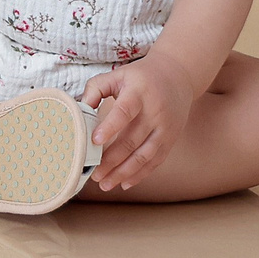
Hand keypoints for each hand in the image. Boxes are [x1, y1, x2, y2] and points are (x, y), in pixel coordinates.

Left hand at [80, 54, 198, 191]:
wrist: (178, 75)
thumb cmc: (141, 76)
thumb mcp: (118, 74)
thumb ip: (96, 88)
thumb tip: (80, 110)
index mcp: (139, 92)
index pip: (124, 111)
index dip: (110, 126)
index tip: (95, 141)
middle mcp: (155, 112)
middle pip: (132, 140)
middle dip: (111, 161)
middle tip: (94, 173)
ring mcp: (165, 128)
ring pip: (144, 156)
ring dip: (124, 173)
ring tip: (105, 184)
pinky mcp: (171, 139)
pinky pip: (155, 161)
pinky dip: (140, 174)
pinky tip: (125, 183)